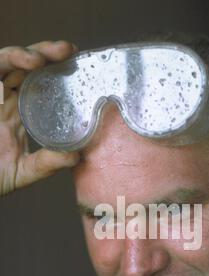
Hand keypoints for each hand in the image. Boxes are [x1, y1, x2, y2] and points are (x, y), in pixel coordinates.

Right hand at [0, 40, 79, 195]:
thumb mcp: (23, 171)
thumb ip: (47, 164)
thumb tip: (76, 156)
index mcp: (19, 114)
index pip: (41, 86)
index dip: (58, 74)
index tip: (81, 68)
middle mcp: (5, 100)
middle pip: (26, 67)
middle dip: (47, 53)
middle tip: (69, 50)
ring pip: (6, 62)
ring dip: (23, 54)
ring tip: (41, 59)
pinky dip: (6, 61)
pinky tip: (22, 64)